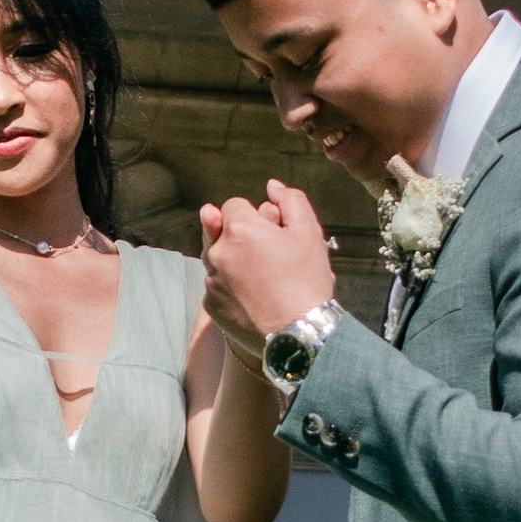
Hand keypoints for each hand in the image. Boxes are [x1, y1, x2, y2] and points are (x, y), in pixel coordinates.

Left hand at [202, 181, 337, 348]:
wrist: (299, 334)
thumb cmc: (307, 281)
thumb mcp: (309, 232)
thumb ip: (290, 200)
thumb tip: (272, 186)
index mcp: (238, 228)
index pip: (235, 206)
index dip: (256, 217)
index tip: (274, 234)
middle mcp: (217, 252)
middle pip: (221, 231)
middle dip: (241, 236)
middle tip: (269, 255)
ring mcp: (211, 281)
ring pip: (218, 260)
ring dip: (235, 262)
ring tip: (265, 278)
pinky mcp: (212, 306)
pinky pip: (218, 287)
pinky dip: (232, 288)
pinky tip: (257, 297)